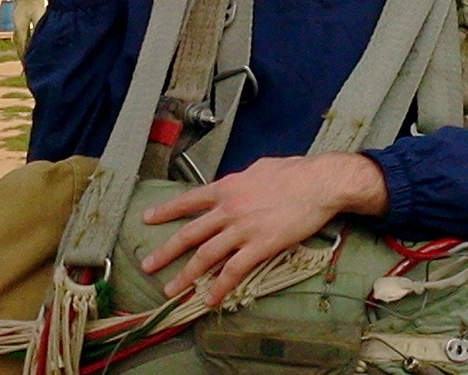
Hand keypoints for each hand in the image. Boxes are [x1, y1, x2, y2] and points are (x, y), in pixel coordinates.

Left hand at [140, 153, 386, 305]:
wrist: (319, 183)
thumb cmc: (295, 172)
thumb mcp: (260, 168)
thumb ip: (242, 179)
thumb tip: (237, 183)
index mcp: (228, 187)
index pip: (190, 201)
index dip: (167, 211)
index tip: (148, 218)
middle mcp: (229, 209)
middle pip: (190, 233)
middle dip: (166, 250)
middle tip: (148, 263)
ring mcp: (243, 229)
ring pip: (206, 255)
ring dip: (186, 275)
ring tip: (170, 288)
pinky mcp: (260, 246)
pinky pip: (234, 271)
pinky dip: (220, 287)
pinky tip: (211, 299)